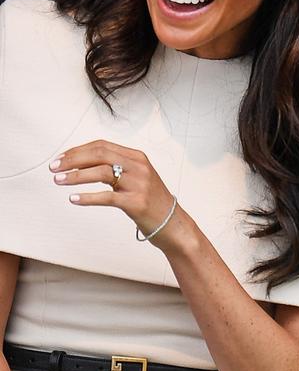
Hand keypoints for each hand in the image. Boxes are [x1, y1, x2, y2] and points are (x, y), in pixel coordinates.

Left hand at [50, 140, 181, 249]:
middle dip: (72, 160)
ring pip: (101, 172)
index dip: (77, 150)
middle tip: (54, 168)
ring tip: (58, 181)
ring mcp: (139, 184)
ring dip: (75, 176)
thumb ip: (116, 167)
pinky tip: (74, 199)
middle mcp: (139, 167)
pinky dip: (87, 197)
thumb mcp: (136, 178)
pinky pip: (106, 197)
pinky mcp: (136, 203)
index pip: (101, 146)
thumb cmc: (151, 202)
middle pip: (99, 155)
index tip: (60, 159)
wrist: (173, 224)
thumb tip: (81, 164)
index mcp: (137, 157)